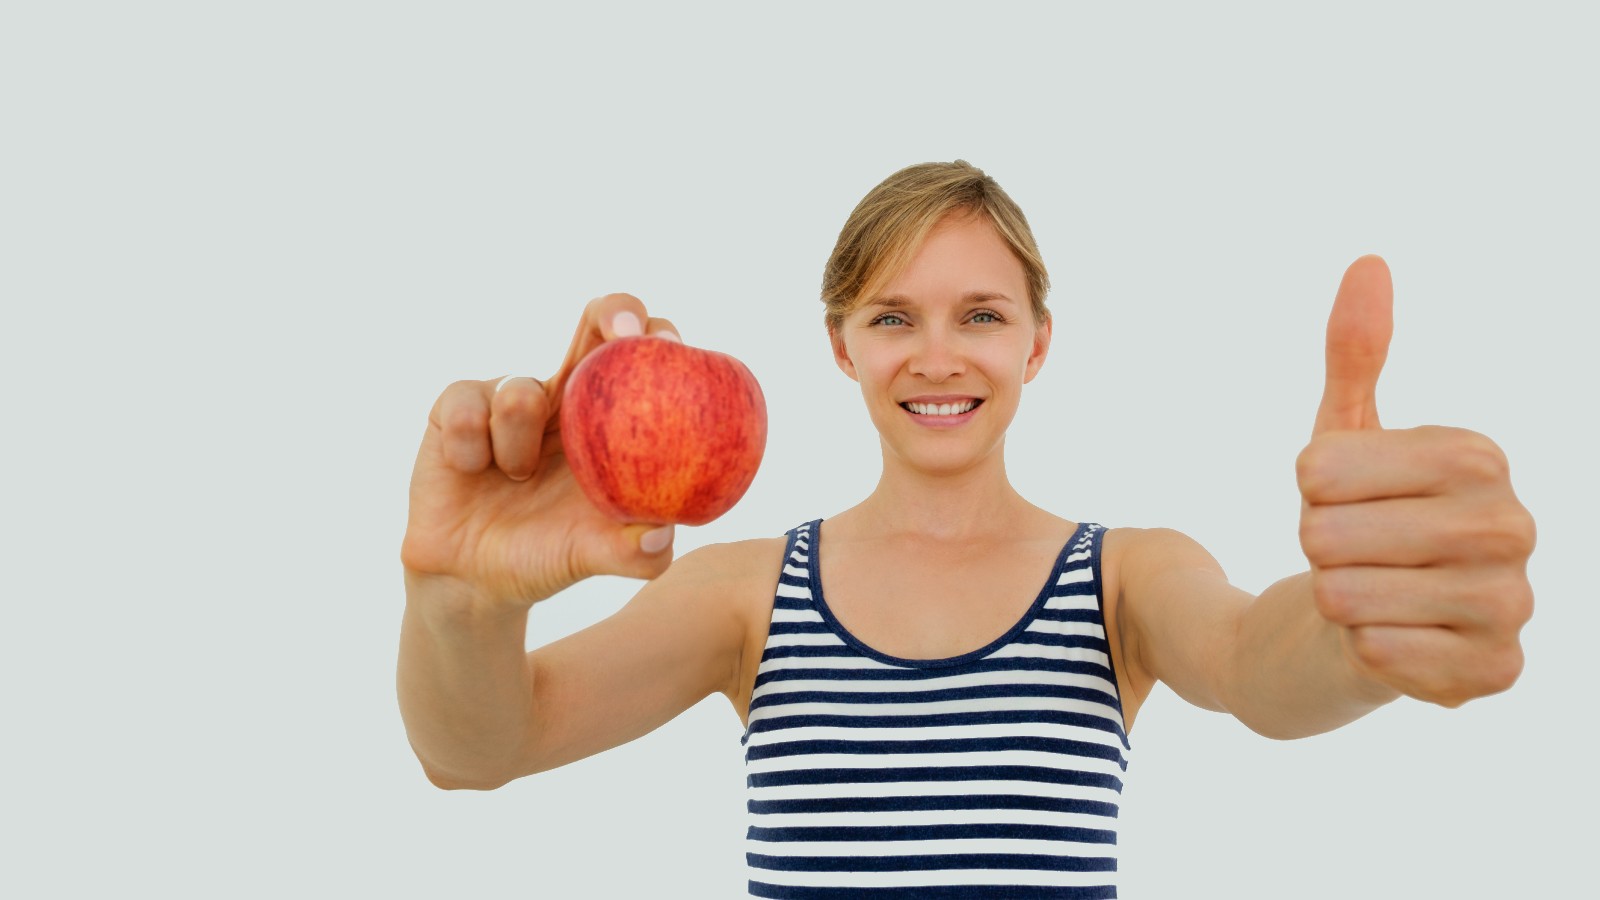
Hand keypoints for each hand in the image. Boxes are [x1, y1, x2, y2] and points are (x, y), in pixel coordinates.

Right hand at [399, 294, 684, 611]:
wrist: (472, 580)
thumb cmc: (546, 556)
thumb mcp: (595, 557)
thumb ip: (635, 552)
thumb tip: (661, 532)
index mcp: (610, 421)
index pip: (646, 358)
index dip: (661, 338)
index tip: (670, 347)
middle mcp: (567, 395)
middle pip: (599, 320)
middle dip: (614, 310)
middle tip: (621, 333)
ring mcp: (510, 394)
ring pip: (521, 391)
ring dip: (517, 443)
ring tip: (514, 476)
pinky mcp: (456, 405)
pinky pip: (466, 407)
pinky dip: (470, 448)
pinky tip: (469, 470)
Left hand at [1297, 256, 1535, 706]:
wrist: (1355, 627)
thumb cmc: (1353, 522)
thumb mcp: (1341, 437)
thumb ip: (1354, 354)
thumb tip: (1369, 263)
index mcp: (1477, 455)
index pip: (1322, 466)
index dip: (1304, 488)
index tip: (1330, 497)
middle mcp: (1513, 524)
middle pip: (1329, 532)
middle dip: (1312, 547)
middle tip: (1344, 554)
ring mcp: (1512, 602)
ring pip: (1348, 595)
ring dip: (1334, 600)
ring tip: (1363, 595)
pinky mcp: (1494, 672)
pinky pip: (1380, 655)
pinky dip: (1360, 650)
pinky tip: (1384, 641)